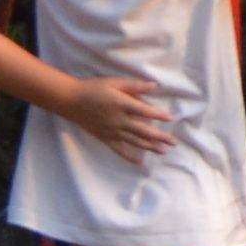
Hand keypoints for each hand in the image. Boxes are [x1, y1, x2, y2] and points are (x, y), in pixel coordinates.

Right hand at [50, 72, 177, 153]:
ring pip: (135, 141)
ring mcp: (112, 131)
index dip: (158, 115)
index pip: (144, 111)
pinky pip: (120, 150)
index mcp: (121, 104)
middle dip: (160, 137)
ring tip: (164, 151)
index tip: (170, 118)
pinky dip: (130, 157)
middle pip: (143, 130)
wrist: (71, 101)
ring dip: (151, 147)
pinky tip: (141, 163)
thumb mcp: (114, 82)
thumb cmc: (94, 88)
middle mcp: (118, 120)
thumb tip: (155, 86)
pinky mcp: (105, 139)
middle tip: (174, 142)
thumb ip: (135, 86)